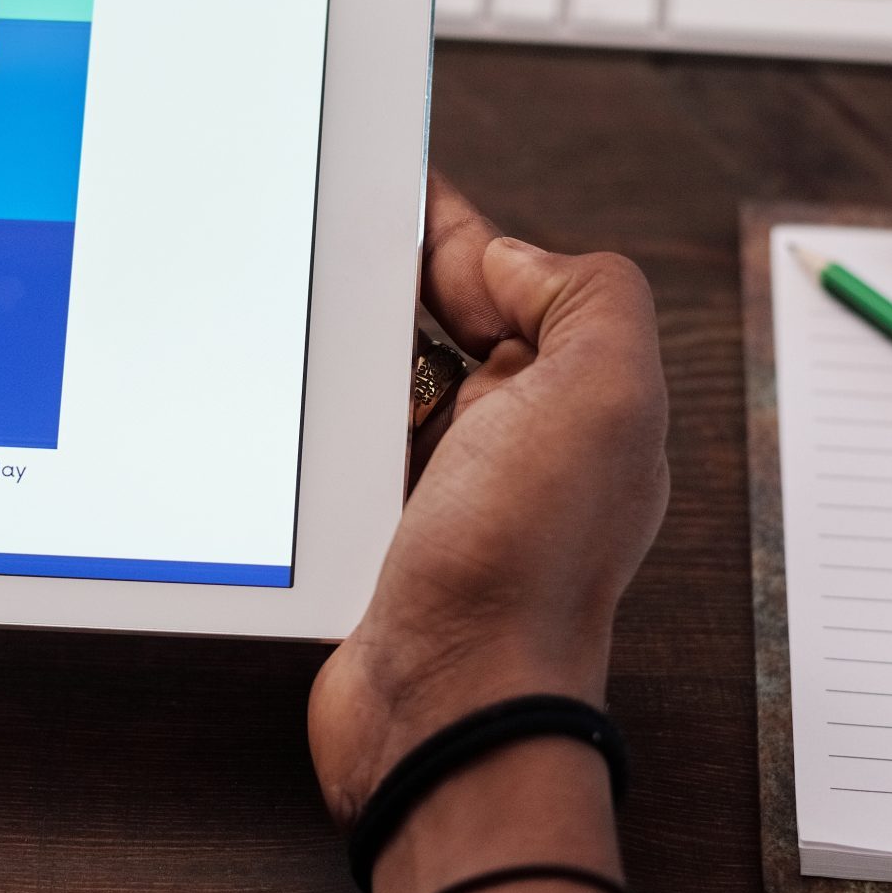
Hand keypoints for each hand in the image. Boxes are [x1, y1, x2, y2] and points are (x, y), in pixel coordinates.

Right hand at [308, 172, 668, 823]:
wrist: (445, 706)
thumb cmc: (525, 570)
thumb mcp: (604, 394)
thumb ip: (585, 297)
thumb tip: (509, 259)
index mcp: (579, 395)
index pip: (515, 278)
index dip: (455, 229)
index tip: (390, 185)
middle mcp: (520, 440)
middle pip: (446, 322)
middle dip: (391, 277)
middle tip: (326, 233)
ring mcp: (447, 489)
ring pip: (390, 380)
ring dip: (349, 346)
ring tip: (298, 301)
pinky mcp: (383, 536)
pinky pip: (347, 449)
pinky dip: (321, 418)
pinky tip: (287, 395)